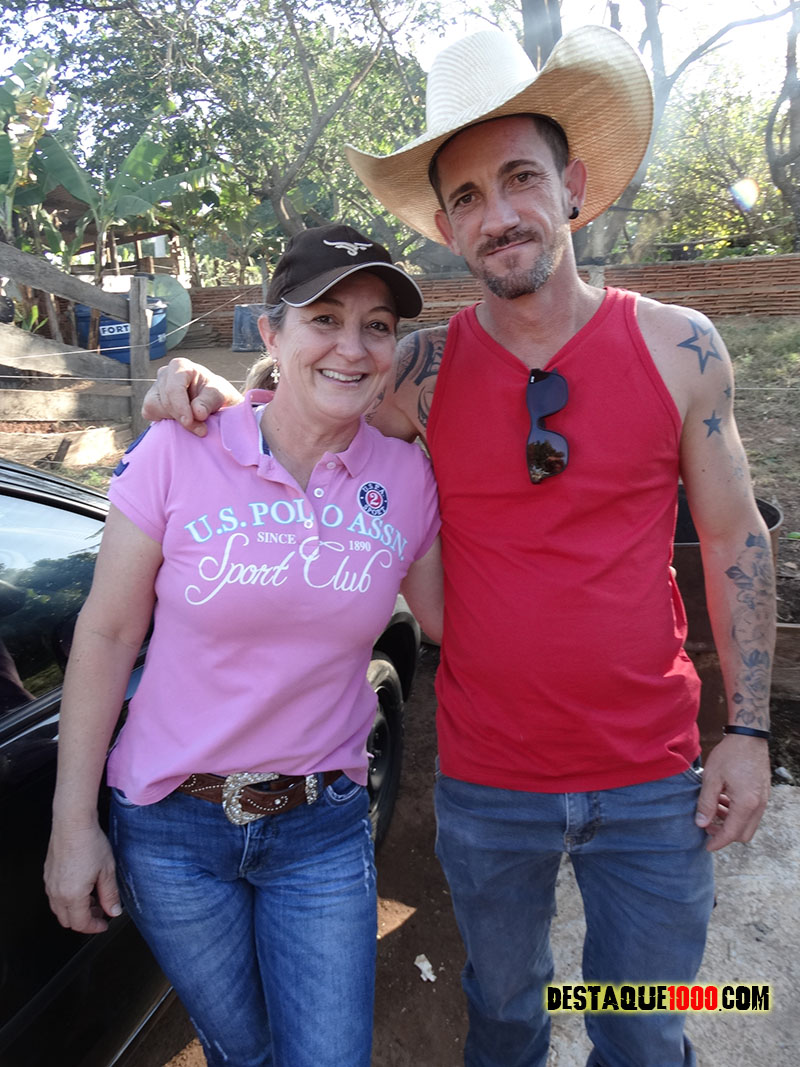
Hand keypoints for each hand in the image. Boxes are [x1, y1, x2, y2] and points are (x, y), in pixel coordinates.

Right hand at [44, 822, 122, 933]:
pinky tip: (82, 886)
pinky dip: (68, 898)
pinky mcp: (48, 874)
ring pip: (60, 909)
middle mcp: (57, 893)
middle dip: (85, 920)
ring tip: (93, 897)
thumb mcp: (107, 871)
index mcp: (72, 896)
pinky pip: (55, 895)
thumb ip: (110, 895)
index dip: (94, 927)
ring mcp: (50, 883)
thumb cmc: (89, 843)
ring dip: (76, 909)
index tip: (104, 924)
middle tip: (100, 911)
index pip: (81, 924)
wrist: (72, 823)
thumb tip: (114, 910)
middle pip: (68, 920)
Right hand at [141, 357, 241, 435]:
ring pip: (154, 406)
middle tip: (201, 429)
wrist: (212, 401)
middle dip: (181, 417)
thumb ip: (209, 402)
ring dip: (174, 420)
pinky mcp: (151, 401)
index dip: (180, 407)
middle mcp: (165, 373)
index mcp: (180, 366)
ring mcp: (156, 387)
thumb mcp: (220, 395)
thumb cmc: (216, 394)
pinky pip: (149, 412)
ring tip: (194, 422)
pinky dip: (163, 420)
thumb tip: (197, 413)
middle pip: (165, 400)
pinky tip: (179, 420)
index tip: (189, 422)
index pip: (174, 387)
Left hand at [694, 734, 769, 851]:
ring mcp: (763, 800)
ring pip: (748, 823)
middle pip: (743, 834)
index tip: (706, 847)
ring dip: (730, 822)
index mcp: (746, 803)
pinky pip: (751, 812)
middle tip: (707, 825)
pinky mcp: (763, 794)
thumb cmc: (729, 755)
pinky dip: (737, 813)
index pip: (732, 833)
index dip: (718, 842)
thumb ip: (706, 803)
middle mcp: (759, 805)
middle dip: (725, 834)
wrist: (749, 737)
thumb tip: (701, 823)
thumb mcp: (711, 778)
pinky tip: (723, 800)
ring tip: (712, 809)